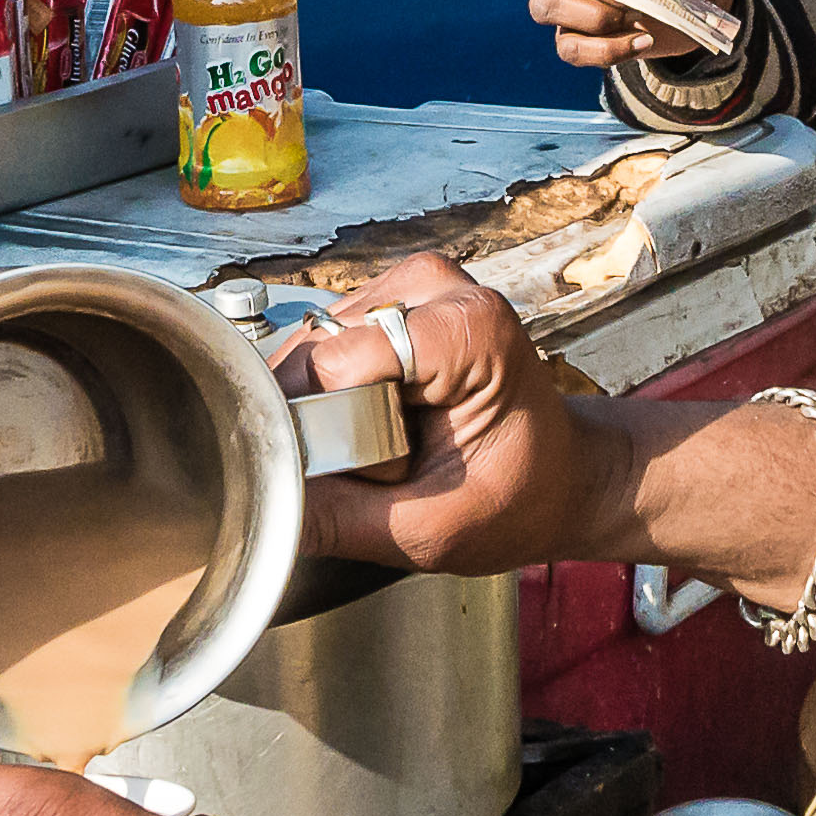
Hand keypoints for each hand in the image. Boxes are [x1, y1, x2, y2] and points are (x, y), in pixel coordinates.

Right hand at [281, 257, 628, 577]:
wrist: (559, 475)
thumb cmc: (516, 497)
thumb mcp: (429, 530)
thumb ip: (338, 519)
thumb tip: (257, 506)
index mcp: (468, 326)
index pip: (336, 365)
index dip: (333, 433)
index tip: (383, 471)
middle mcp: (435, 285)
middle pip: (317, 355)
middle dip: (329, 424)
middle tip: (392, 463)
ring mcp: (406, 284)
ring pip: (307, 354)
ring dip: (327, 412)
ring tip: (390, 441)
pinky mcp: (382, 298)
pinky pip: (317, 351)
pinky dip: (332, 396)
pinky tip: (377, 418)